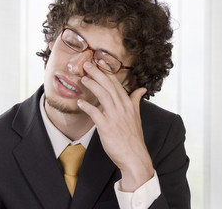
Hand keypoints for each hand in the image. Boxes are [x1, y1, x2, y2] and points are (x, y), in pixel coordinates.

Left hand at [77, 62, 153, 191]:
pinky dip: (87, 107)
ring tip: (83, 79)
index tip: (97, 64)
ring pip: (103, 96)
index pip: (116, 84)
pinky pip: (95, 113)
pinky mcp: (107, 127)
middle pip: (109, 86)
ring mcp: (115, 117)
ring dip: (92, 85)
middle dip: (97, 73)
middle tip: (86, 64)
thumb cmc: (133, 137)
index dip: (106, 73)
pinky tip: (80, 102)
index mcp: (128, 104)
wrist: (134, 157)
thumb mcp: (136, 116)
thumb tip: (141, 88)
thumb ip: (135, 100)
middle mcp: (122, 108)